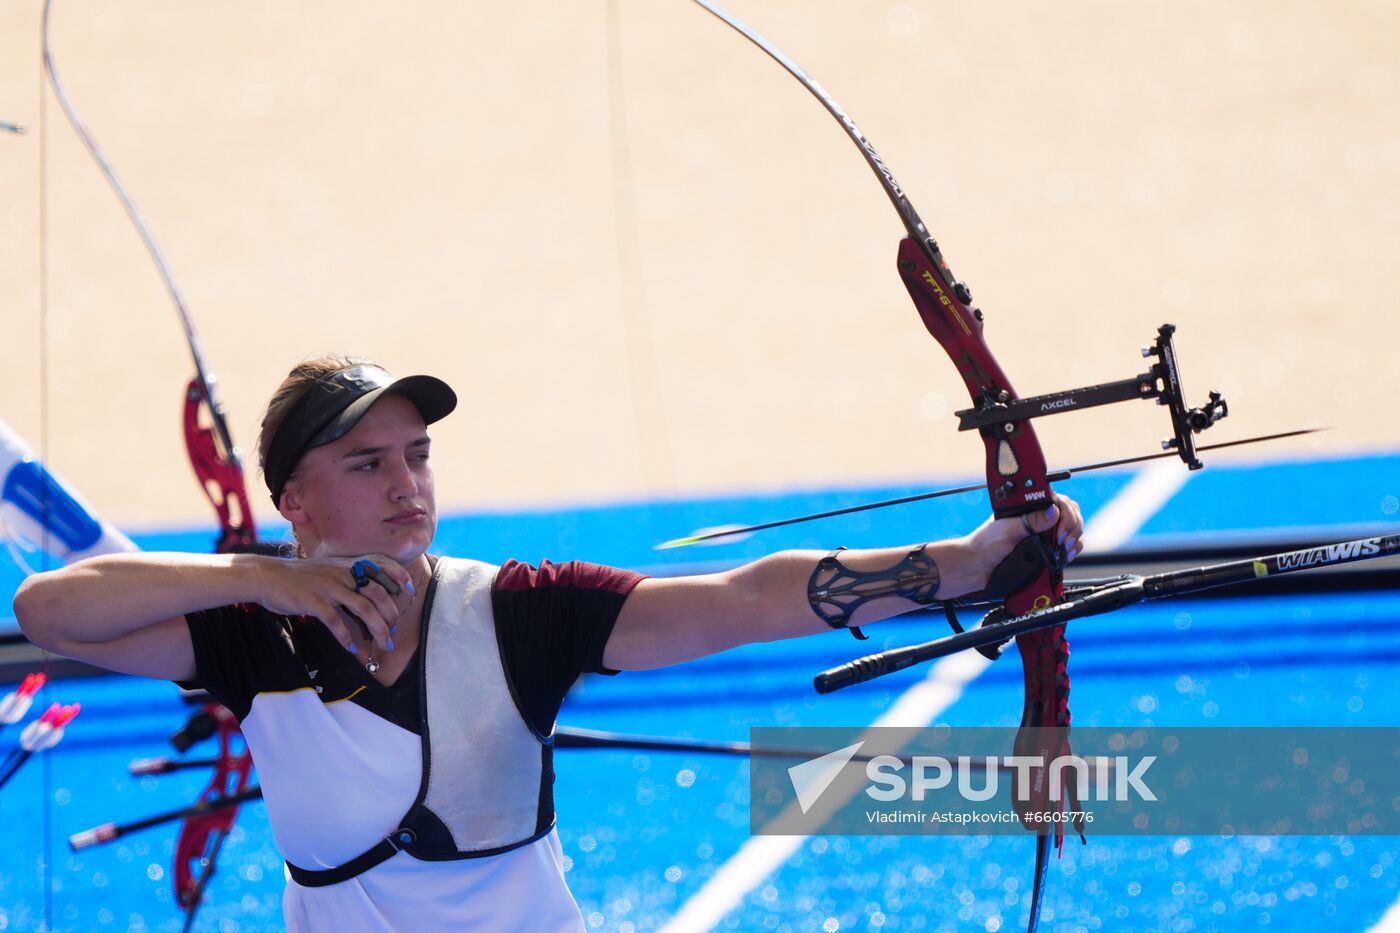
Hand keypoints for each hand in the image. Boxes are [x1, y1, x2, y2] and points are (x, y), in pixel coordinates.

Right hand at [253, 554, 414, 652]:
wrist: (266, 576)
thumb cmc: (299, 577)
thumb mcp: (327, 570)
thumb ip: (347, 578)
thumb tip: (367, 598)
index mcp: (346, 564)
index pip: (380, 563)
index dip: (397, 575)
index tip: (408, 590)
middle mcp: (342, 573)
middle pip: (377, 592)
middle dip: (390, 615)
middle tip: (393, 632)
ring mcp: (329, 586)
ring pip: (363, 607)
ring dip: (376, 629)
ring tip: (382, 645)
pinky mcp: (314, 601)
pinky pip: (336, 620)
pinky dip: (346, 636)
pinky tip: (351, 648)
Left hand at [949, 493, 1084, 597]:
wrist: (978, 568)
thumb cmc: (986, 545)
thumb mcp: (1007, 531)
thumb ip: (1030, 521)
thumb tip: (1052, 511)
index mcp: (1028, 506)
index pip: (1057, 499)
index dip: (1064, 512)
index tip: (1060, 529)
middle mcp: (1037, 517)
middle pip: (1069, 512)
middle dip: (1072, 525)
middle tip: (1063, 541)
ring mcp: (1044, 532)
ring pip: (1072, 527)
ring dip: (1075, 536)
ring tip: (1066, 549)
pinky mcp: (1047, 548)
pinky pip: (1070, 543)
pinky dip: (1074, 547)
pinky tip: (1068, 554)